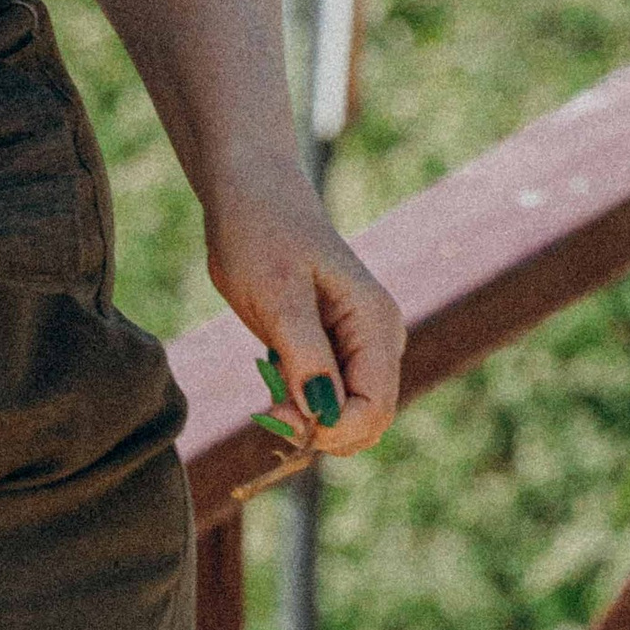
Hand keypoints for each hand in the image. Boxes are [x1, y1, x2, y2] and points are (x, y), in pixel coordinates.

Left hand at [200, 157, 404, 459]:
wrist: (251, 198)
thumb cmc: (262, 234)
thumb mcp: (278, 295)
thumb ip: (304, 356)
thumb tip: (321, 414)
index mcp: (375, 324)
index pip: (375, 407)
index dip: (331, 429)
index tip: (278, 417)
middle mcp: (378, 341)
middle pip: (367, 421)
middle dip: (320, 431)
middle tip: (269, 410)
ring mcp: (359, 350)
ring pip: (346, 419)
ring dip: (306, 423)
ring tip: (268, 394)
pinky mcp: (334, 355)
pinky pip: (326, 403)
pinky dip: (298, 410)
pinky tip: (271, 388)